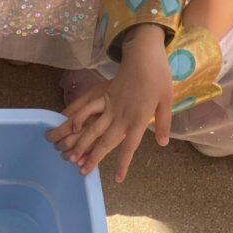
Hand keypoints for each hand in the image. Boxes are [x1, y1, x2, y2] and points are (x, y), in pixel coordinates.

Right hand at [46, 26, 172, 181]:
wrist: (144, 53)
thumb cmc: (158, 77)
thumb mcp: (167, 101)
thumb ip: (163, 123)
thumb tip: (162, 143)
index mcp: (139, 119)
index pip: (130, 146)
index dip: (123, 163)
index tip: (116, 179)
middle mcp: (121, 116)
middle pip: (104, 141)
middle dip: (92, 158)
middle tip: (80, 171)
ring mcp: (109, 105)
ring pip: (92, 127)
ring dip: (79, 142)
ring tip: (68, 155)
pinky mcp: (102, 95)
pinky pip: (86, 108)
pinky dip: (75, 117)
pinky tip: (66, 126)